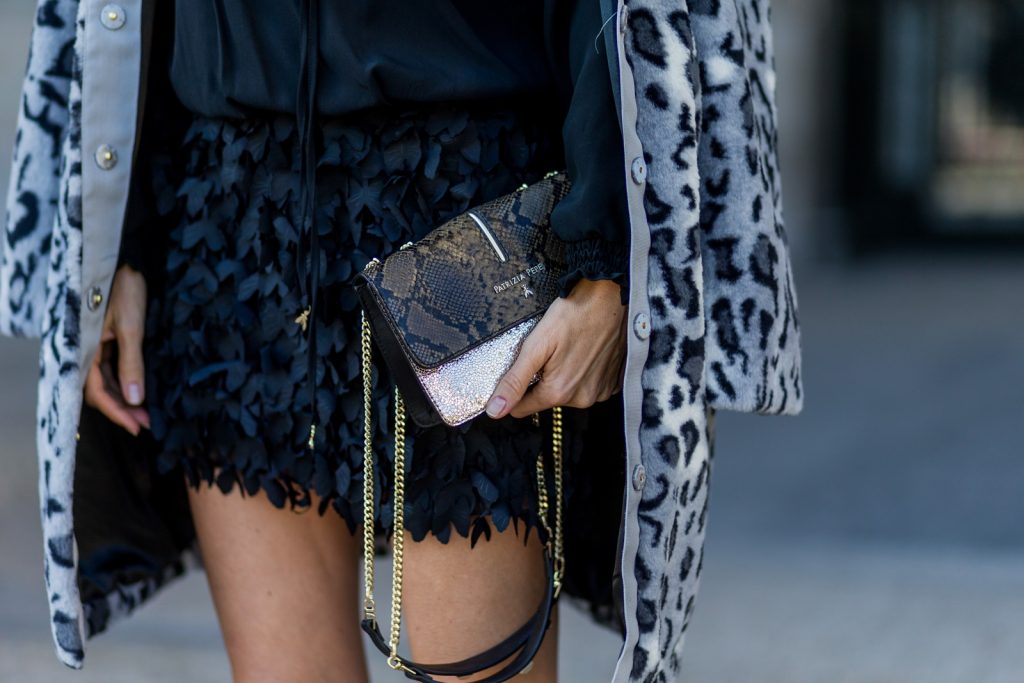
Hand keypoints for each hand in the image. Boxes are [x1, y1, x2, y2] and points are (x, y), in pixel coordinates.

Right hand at [84, 264, 150, 435]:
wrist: (125, 258)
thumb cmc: (125, 288)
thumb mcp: (131, 327)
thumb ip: (131, 363)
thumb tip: (135, 397)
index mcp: (82, 347)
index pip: (96, 391)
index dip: (117, 411)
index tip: (137, 427)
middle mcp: (83, 349)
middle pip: (98, 389)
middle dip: (122, 408)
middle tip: (146, 424)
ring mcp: (92, 345)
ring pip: (104, 380)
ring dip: (123, 397)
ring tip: (146, 414)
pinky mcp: (102, 339)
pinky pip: (109, 367)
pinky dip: (123, 381)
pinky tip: (137, 391)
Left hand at [485, 279, 626, 418]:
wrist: (611, 297)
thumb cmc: (575, 313)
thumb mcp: (536, 345)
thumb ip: (514, 380)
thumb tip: (495, 409)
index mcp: (559, 391)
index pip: (521, 408)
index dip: (515, 390)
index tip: (521, 370)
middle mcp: (582, 398)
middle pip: (546, 399)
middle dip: (542, 379)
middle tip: (549, 352)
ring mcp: (599, 392)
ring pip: (568, 393)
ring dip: (564, 376)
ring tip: (569, 349)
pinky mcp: (612, 383)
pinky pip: (588, 386)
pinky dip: (584, 373)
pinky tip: (584, 353)